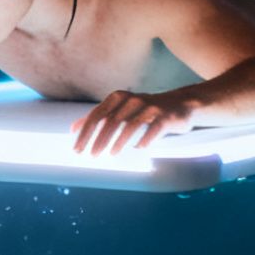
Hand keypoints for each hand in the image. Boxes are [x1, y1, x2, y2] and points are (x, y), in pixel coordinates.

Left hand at [70, 91, 193, 155]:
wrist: (181, 104)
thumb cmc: (145, 110)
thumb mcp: (120, 109)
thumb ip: (98, 116)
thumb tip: (73, 129)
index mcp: (118, 98)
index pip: (96, 116)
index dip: (85, 133)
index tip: (76, 149)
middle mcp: (132, 100)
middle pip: (111, 121)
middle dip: (99, 139)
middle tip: (92, 156)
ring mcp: (150, 108)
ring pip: (131, 124)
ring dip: (119, 141)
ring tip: (111, 154)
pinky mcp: (165, 117)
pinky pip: (154, 129)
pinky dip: (145, 139)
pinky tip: (138, 149)